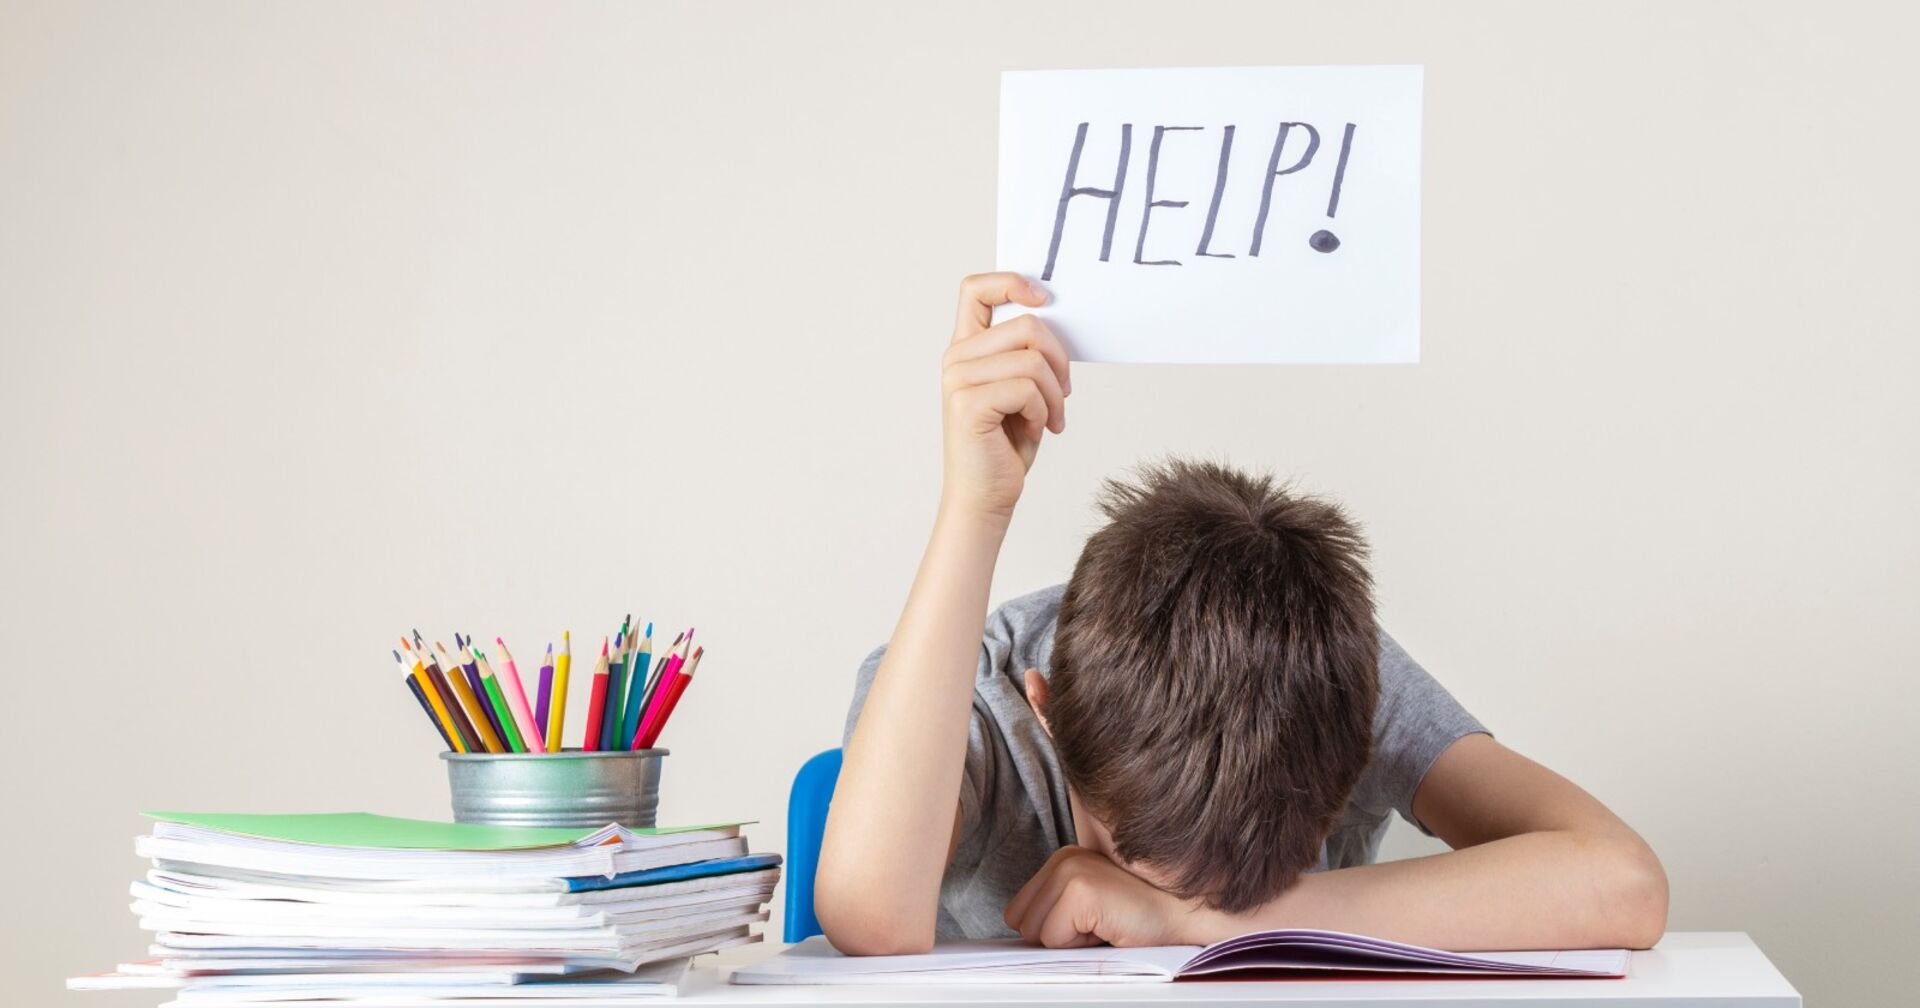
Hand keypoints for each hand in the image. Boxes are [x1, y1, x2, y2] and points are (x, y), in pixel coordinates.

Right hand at [940, 272, 1069, 520]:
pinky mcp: (968, 403)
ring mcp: (958, 379)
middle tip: (1064, 391)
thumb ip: (1025, 352)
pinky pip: (1027, 388)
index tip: (1044, 299)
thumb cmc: (1005, 444)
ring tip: (1052, 417)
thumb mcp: (1020, 389)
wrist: (986, 497)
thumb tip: (1051, 317)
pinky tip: (1037, 429)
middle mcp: (956, 358)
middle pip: (1026, 325)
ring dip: (1054, 392)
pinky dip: (1043, 410)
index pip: (976, 289)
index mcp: (966, 348)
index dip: (1011, 282)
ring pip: (1032, 359)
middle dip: (1058, 359)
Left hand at [1003, 846, 1211, 948]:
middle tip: (1100, 925)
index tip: (1090, 924)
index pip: (1018, 912)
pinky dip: (1080, 945)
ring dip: (1070, 941)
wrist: (1186, 916)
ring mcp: (1070, 870)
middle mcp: (1062, 858)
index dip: (1052, 930)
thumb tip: (1022, 936)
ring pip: (1034, 932)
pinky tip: (1110, 927)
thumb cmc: (1141, 919)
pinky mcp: (1079, 890)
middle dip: (1058, 936)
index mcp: (1062, 860)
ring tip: (1106, 924)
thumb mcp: (1090, 908)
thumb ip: (1057, 911)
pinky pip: (1053, 939)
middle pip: (1021, 922)